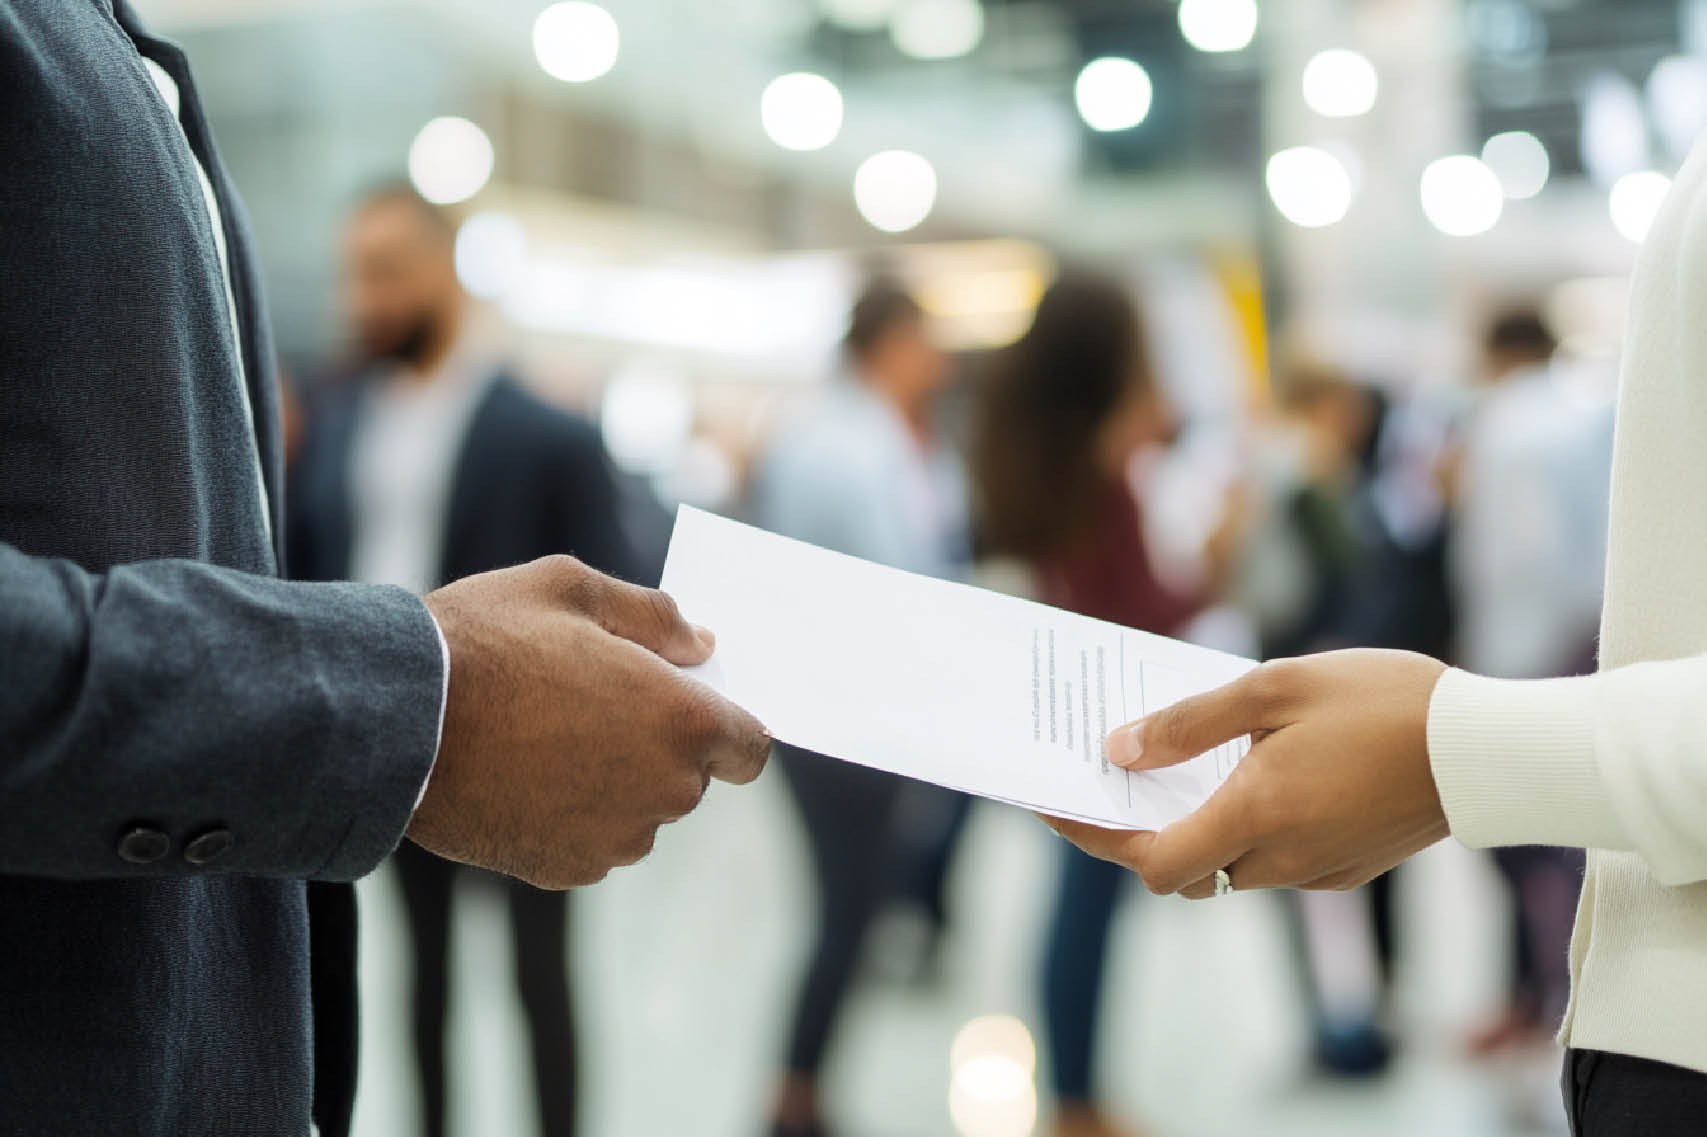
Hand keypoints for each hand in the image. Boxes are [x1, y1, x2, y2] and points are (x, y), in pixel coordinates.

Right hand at [411, 556, 770, 888]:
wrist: (393, 721)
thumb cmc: (485, 640)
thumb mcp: (572, 587)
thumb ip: (653, 616)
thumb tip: (699, 645)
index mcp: (683, 721)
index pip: (751, 747)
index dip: (729, 727)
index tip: (693, 708)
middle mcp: (664, 791)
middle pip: (691, 777)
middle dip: (658, 744)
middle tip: (591, 702)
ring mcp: (616, 839)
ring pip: (640, 811)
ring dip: (614, 781)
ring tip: (543, 735)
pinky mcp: (566, 869)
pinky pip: (592, 840)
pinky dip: (571, 815)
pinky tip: (520, 774)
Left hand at [1043, 649, 1448, 897]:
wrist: (1494, 748)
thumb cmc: (1385, 701)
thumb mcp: (1276, 688)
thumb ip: (1190, 723)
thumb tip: (1118, 750)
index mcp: (1258, 815)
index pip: (1152, 864)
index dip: (1095, 838)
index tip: (1056, 806)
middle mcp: (1283, 859)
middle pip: (1185, 868)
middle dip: (1144, 828)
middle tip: (1113, 773)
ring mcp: (1319, 871)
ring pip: (1230, 863)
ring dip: (1199, 823)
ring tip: (1177, 758)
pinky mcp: (1348, 868)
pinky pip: (1274, 857)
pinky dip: (1246, 824)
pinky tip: (1247, 771)